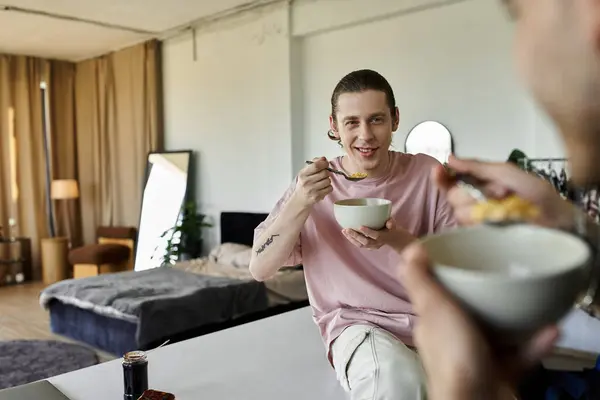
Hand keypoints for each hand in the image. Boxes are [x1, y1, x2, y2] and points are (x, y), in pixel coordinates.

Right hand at [293, 157, 332, 208]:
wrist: (300, 199)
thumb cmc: (304, 184)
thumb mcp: (305, 172)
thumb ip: (314, 164)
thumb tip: (323, 158)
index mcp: (303, 174)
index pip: (316, 166)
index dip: (324, 163)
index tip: (326, 163)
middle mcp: (307, 182)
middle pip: (324, 173)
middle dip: (326, 172)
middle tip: (323, 174)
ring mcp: (312, 190)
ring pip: (328, 180)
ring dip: (327, 180)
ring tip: (322, 182)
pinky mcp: (317, 196)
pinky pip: (330, 188)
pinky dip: (328, 187)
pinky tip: (323, 188)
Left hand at [342, 219, 415, 250]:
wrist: (393, 239)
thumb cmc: (391, 228)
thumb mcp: (393, 223)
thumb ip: (391, 222)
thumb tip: (389, 222)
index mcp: (384, 237)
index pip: (376, 236)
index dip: (368, 232)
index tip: (360, 226)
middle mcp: (377, 243)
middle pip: (365, 242)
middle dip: (355, 236)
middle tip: (347, 229)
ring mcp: (372, 246)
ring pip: (360, 245)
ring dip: (351, 238)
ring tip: (344, 231)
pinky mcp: (368, 247)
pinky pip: (359, 245)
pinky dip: (352, 240)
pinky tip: (346, 233)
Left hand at [400, 243, 558, 399]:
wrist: (478, 399)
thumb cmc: (453, 352)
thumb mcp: (433, 307)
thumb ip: (420, 280)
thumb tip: (410, 249)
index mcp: (433, 325)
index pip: (438, 297)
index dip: (449, 279)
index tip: (469, 261)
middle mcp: (452, 342)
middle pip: (470, 313)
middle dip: (488, 298)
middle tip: (508, 279)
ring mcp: (476, 359)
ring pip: (498, 334)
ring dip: (517, 319)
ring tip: (534, 302)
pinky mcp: (501, 374)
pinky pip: (521, 355)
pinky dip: (535, 343)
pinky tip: (550, 329)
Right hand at [435, 155, 576, 229]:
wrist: (559, 223)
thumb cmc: (540, 196)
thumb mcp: (510, 173)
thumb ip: (479, 167)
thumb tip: (449, 159)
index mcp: (481, 185)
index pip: (452, 182)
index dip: (442, 177)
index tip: (437, 170)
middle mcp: (477, 203)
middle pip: (454, 198)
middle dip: (471, 193)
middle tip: (498, 192)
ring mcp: (480, 223)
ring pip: (461, 214)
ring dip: (482, 209)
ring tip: (507, 207)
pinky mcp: (483, 239)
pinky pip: (471, 230)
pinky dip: (484, 223)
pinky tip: (501, 220)